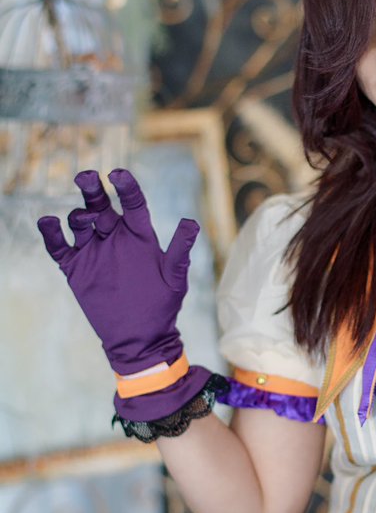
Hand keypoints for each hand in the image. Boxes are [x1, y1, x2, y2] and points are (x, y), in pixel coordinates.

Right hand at [38, 169, 198, 374]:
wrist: (140, 338)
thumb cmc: (162, 306)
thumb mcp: (174, 278)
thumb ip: (179, 250)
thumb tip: (191, 222)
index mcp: (140, 235)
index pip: (132, 203)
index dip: (126, 187)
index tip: (117, 174)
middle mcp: (115, 238)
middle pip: (101, 205)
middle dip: (93, 189)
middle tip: (87, 176)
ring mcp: (94, 252)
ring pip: (80, 222)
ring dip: (79, 215)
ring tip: (84, 219)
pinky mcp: (76, 268)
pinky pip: (59, 247)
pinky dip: (51, 234)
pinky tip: (47, 222)